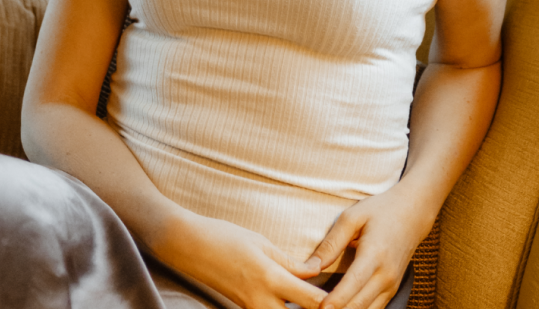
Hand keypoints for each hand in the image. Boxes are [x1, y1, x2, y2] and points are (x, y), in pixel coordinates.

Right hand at [154, 210, 328, 308]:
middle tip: (335, 303)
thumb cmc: (225, 237)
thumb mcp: (261, 242)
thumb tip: (316, 271)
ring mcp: (252, 308)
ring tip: (312, 301)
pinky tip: (291, 301)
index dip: (333, 303)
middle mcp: (263, 300)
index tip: (349, 298)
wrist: (189, 246)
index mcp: (271, 278)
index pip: (312, 300)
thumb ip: (290, 262)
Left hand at [309, 184, 434, 308]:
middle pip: (360, 303)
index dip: (337, 299)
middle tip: (313, 308)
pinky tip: (341, 308)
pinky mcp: (392, 290)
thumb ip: (332, 243)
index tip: (321, 308)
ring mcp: (392, 285)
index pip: (354, 283)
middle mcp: (386, 275)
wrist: (412, 214)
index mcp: (374, 254)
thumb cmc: (379, 211)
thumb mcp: (352, 217)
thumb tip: (311, 266)